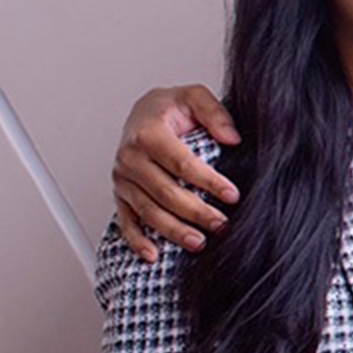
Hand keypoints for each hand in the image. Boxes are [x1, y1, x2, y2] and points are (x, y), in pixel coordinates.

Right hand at [112, 85, 239, 261]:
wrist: (143, 114)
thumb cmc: (171, 108)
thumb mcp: (194, 97)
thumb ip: (214, 113)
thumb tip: (232, 137)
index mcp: (148, 133)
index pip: (182, 163)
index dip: (208, 182)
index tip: (232, 195)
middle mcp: (130, 158)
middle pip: (165, 192)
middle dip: (196, 212)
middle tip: (222, 224)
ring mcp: (122, 180)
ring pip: (148, 211)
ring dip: (173, 230)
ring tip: (199, 242)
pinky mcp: (120, 195)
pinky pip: (126, 222)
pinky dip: (137, 241)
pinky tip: (153, 255)